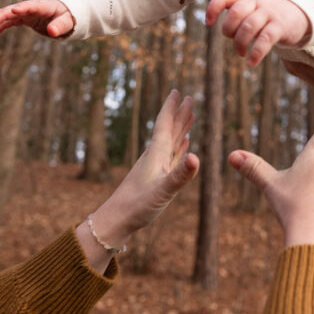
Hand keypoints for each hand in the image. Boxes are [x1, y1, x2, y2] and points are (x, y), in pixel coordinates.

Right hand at [0, 0, 74, 37]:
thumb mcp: (67, 21)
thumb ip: (60, 26)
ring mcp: (27, 12)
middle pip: (15, 9)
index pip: (31, 6)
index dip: (23, 7)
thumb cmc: (68, 15)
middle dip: (1, 14)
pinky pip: (12, 21)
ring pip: (9, 14)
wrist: (65, 13)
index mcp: (43, 6)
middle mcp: (32, 7)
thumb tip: (52, 32)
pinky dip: (3, 26)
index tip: (13, 10)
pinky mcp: (25, 18)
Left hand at [79, 90, 198, 270]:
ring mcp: (154, 166)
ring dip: (179, 128)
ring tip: (188, 117)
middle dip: (178, 114)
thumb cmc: (137, 206)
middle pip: (168, 129)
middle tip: (188, 98)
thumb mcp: (163, 191)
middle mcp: (154, 156)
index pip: (164, 124)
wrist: (116, 221)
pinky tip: (183, 145)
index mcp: (156, 154)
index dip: (171, 108)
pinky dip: (177, 147)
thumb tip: (197, 158)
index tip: (177, 91)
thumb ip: (180, 175)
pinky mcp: (155, 177)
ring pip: (169, 141)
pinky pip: (169, 156)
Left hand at [205, 0, 309, 66]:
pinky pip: (265, 40)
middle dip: (228, 30)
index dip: (213, 8)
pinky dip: (255, 53)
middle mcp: (257, 2)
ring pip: (248, 27)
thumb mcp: (251, 7)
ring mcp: (269, 13)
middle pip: (236, 12)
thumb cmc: (268, 15)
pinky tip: (251, 63)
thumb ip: (234, 12)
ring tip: (241, 53)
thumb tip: (211, 22)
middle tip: (232, 39)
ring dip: (240, 43)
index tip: (209, 22)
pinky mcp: (280, 27)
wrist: (300, 13)